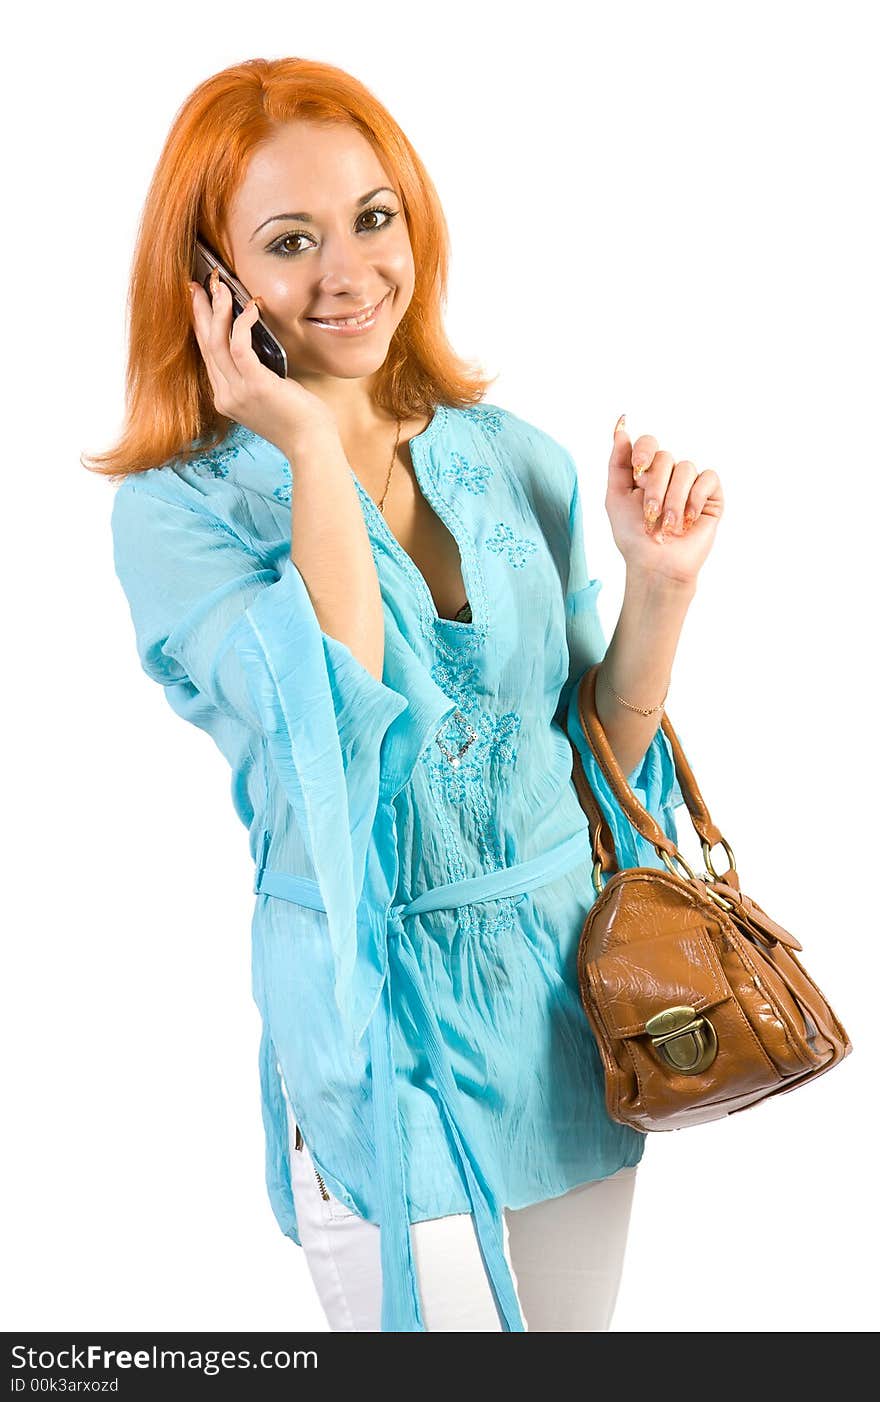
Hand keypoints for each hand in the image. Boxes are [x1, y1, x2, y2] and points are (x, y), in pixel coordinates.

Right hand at [187, 272, 337, 450]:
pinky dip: (243, 324)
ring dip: (218, 310)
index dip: (201, 325)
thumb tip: (255, 343)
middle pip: (205, 344)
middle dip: (201, 310)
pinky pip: (240, 346)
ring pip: (217, 342)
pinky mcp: (256, 386)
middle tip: (199, 284)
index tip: (199, 301)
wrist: (311, 445)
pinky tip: (250, 308)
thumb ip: (255, 375)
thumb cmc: (298, 420)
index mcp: (226, 398)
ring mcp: (238, 392)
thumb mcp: (269, 396)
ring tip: (222, 288)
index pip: (207, 355)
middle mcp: (226, 395)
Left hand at [604, 415, 723, 586]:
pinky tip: (688, 520)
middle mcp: (669, 474)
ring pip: (685, 468)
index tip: (638, 471)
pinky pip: (707, 478)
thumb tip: (620, 428)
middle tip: (650, 515)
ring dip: (673, 499)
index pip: (648, 443)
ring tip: (668, 525)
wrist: (656, 566)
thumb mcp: (616, 497)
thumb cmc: (634, 537)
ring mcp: (691, 484)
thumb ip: (617, 462)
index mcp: (646, 472)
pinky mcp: (711, 496)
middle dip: (654, 488)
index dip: (644, 451)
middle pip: (664, 457)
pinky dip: (695, 499)